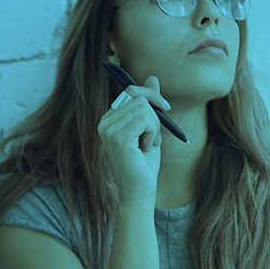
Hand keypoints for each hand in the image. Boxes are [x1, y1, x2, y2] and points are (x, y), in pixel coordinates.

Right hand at [96, 75, 168, 207]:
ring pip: (144, 108)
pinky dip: (153, 133)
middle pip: (139, 97)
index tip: (164, 109)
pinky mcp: (118, 137)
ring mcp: (109, 130)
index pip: (131, 91)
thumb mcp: (150, 128)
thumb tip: (152, 77)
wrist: (140, 191)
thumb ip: (149, 104)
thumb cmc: (144, 164)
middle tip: (153, 138)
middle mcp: (105, 123)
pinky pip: (146, 119)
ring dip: (154, 127)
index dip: (151, 95)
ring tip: (148, 145)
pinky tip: (146, 148)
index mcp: (108, 120)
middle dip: (155, 116)